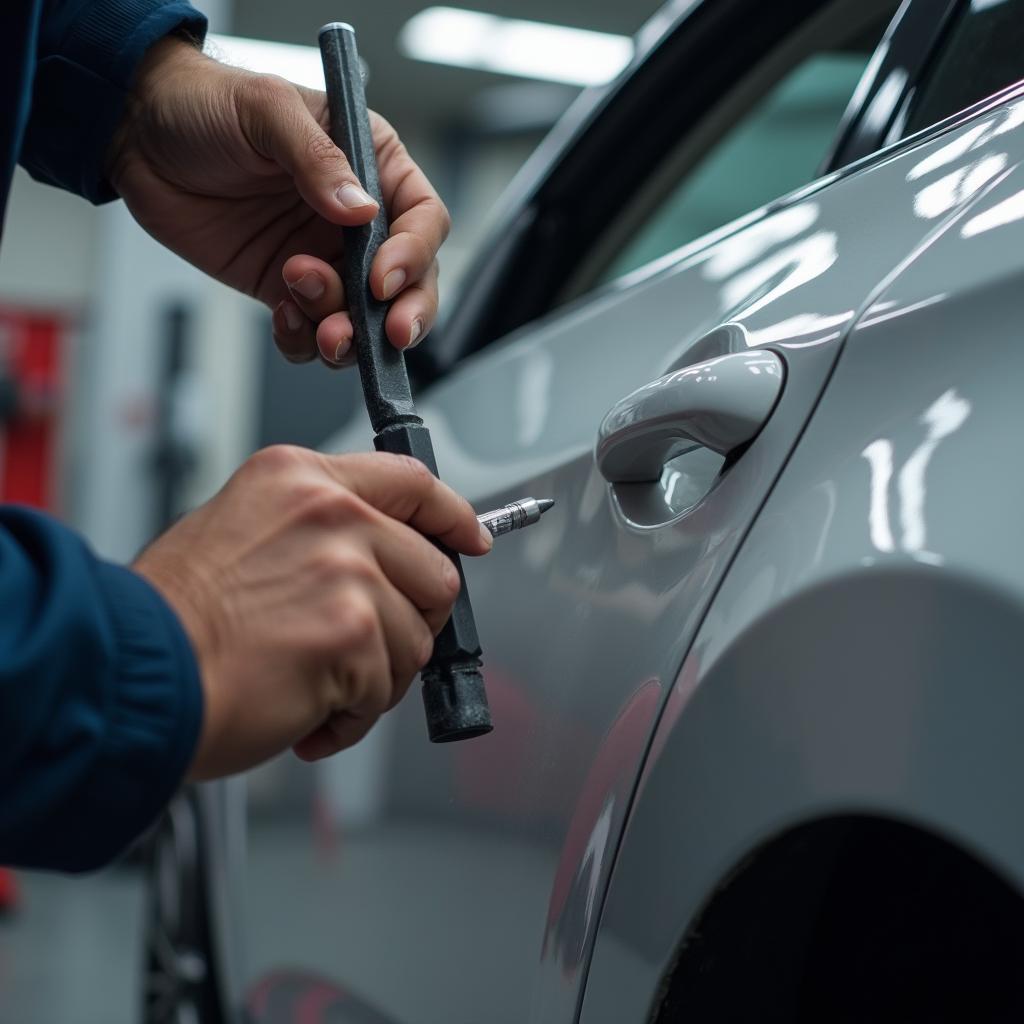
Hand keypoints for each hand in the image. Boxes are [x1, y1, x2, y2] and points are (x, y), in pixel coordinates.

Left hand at [108, 37, 448, 365]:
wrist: (138, 135)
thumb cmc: (206, 105)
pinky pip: (311, 332)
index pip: (422, 219)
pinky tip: (280, 315)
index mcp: (373, 166)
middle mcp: (357, 221)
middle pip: (409, 282)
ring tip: (312, 319)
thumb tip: (360, 211)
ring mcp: (325, 259)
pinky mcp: (286, 288)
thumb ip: (316, 158)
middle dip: (401, 315)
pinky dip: (303, 339)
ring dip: (347, 334)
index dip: (414, 255)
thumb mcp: (266, 109)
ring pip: (363, 319)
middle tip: (387, 335)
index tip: (382, 281)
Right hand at [133, 447, 491, 777]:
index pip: (411, 483)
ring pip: (416, 639)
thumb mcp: (240, 530)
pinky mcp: (351, 633)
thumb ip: (317, 533)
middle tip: (362, 650)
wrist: (127, 673)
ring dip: (374, 678)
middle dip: (410, 622)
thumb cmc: (170, 619)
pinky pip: (387, 688)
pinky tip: (305, 711)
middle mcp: (331, 514)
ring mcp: (346, 571)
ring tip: (315, 685)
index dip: (453, 517)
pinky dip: (351, 716)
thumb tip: (382, 560)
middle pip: (435, 571)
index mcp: (301, 480)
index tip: (472, 539)